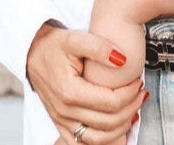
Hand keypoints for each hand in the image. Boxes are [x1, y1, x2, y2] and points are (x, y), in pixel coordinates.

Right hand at [26, 22, 145, 143]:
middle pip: (107, 123)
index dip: (129, 94)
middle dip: (131, 109)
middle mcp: (65, 111)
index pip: (110, 103)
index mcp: (70, 91)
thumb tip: (123, 59)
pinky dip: (103, 140)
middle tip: (141, 93)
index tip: (138, 81)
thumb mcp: (76, 38)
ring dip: (120, 128)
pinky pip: (82, 143)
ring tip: (134, 110)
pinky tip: (116, 128)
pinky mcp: (60, 124)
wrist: (32, 52)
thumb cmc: (55, 45)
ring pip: (97, 139)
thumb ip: (100, 47)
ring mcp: (61, 120)